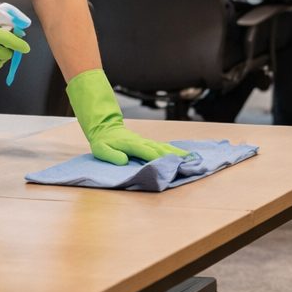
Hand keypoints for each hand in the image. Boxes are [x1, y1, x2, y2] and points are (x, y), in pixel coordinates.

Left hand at [67, 69, 190, 165]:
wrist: (106, 127)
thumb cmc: (103, 141)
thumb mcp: (101, 149)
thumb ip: (111, 155)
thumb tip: (124, 161)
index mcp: (131, 144)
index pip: (145, 151)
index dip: (156, 157)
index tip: (167, 164)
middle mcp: (142, 142)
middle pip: (159, 149)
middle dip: (173, 156)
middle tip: (187, 162)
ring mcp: (147, 142)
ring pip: (164, 147)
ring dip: (177, 152)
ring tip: (191, 158)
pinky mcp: (149, 143)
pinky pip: (164, 147)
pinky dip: (175, 150)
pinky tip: (184, 154)